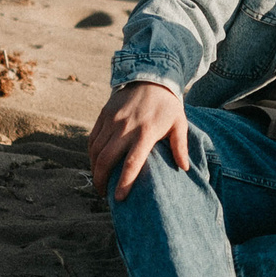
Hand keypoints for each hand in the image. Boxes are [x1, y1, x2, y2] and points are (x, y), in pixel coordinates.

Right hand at [88, 80, 189, 200]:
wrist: (150, 77)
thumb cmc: (167, 105)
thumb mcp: (179, 123)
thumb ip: (180, 146)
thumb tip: (184, 168)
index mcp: (145, 133)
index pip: (132, 163)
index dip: (124, 183)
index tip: (118, 198)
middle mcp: (125, 128)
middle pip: (106, 159)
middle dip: (101, 180)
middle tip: (103, 193)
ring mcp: (112, 121)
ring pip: (96, 150)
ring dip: (94, 168)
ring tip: (99, 180)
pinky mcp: (104, 114)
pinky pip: (92, 139)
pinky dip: (91, 153)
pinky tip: (95, 162)